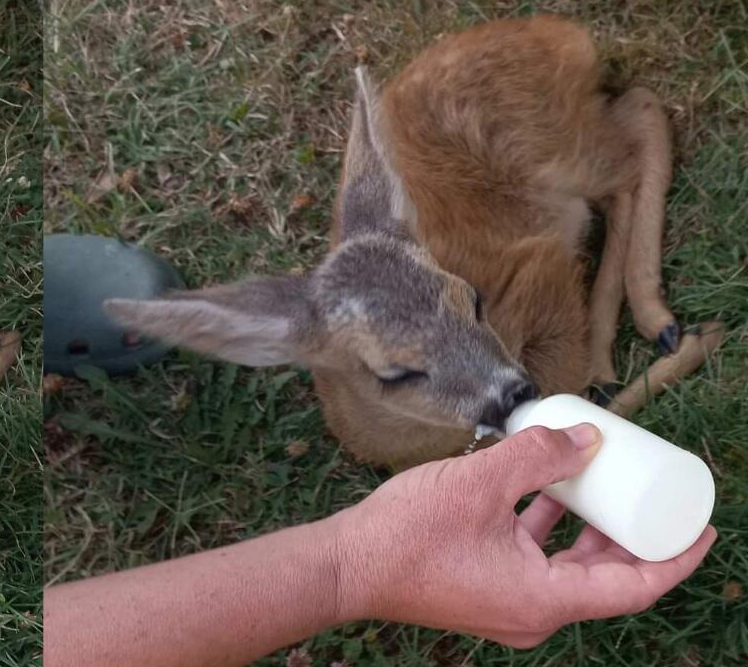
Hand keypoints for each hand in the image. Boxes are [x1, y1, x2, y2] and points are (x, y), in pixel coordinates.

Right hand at [333, 424, 715, 646]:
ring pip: (571, 572)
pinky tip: (545, 495)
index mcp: (545, 599)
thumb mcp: (480, 482)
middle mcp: (534, 614)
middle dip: (636, 535)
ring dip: (591, 531)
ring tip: (604, 485)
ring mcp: (509, 608)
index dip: (677, 556)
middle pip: (607, 578)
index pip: (636, 585)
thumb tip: (589, 437)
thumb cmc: (407, 534)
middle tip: (654, 493)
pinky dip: (551, 535)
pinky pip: (537, 568)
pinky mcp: (485, 594)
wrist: (347, 566)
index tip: (705, 526)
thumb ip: (537, 456)